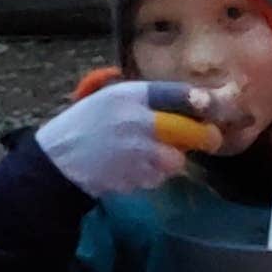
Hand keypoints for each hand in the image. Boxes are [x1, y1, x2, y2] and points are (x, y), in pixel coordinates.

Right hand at [34, 81, 225, 197]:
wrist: (57, 159)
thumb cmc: (84, 125)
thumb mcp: (109, 98)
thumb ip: (145, 99)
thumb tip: (192, 102)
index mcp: (129, 95)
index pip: (177, 94)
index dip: (202, 102)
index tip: (213, 108)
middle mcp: (135, 120)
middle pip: (185, 129)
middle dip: (204, 136)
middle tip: (213, 139)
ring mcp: (135, 151)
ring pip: (174, 160)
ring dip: (172, 161)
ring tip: (153, 157)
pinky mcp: (132, 176)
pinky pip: (156, 178)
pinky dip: (152, 176)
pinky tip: (132, 169)